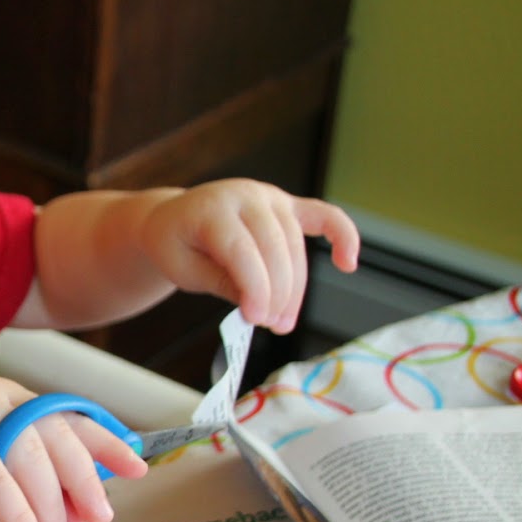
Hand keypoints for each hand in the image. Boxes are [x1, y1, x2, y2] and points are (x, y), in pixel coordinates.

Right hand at [0, 376, 147, 521]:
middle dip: (84, 483)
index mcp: (8, 401)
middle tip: (98, 521)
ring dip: (50, 509)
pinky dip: (18, 515)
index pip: (69, 416)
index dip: (107, 442)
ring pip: (31, 459)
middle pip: (57, 437)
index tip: (137, 467)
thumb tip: (89, 511)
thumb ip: (37, 490)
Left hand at [139, 179, 359, 332]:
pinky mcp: (287, 205)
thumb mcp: (182, 269)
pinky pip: (323, 216)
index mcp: (211, 208)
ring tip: (282, 321)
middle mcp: (245, 195)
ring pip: (295, 245)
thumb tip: (257, 303)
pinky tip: (348, 263)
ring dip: (295, 288)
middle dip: (277, 293)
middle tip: (270, 326)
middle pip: (273, 248)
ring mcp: (270, 197)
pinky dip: (342, 235)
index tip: (255, 319)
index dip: (253, 287)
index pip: (241, 250)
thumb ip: (219, 282)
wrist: (172, 219)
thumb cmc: (175, 245)